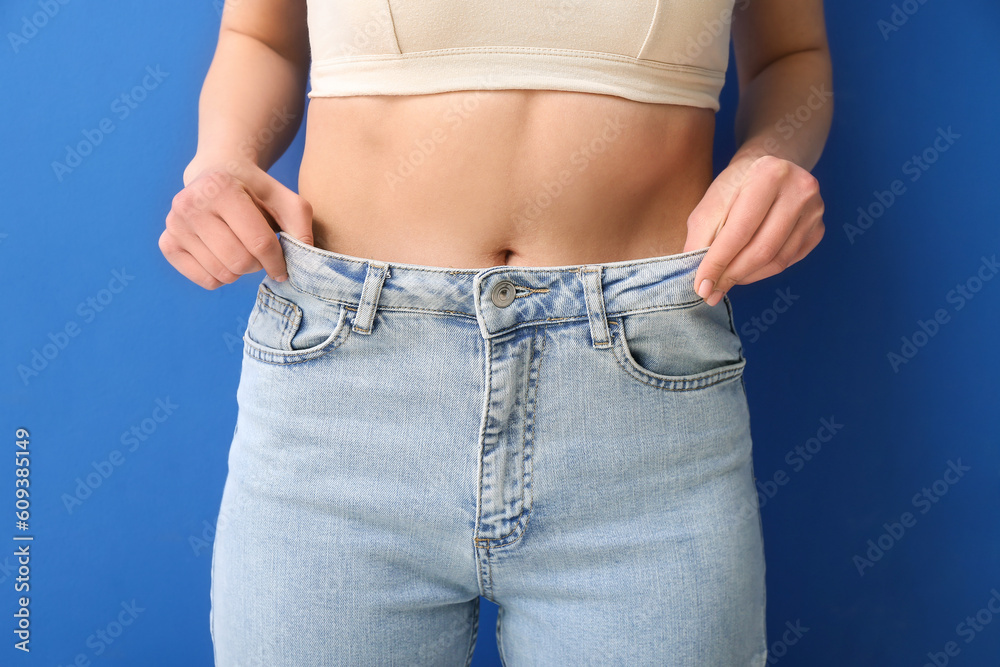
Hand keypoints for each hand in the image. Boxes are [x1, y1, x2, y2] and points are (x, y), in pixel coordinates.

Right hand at [159, 158, 314, 289]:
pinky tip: (224, 255)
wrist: (217, 175)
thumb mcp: (286, 200)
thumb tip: (304, 261)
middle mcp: (189, 204)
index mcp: (220, 188)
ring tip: (242, 249)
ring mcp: (174, 224)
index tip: (284, 268)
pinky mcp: (167, 243)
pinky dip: (222, 276)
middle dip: (258, 265)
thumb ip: (301, 227)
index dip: (278, 262)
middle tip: (260, 253)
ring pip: (222, 274)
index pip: (258, 242)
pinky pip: (205, 280)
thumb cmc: (257, 192)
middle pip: (239, 262)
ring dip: (240, 271)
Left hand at [683, 154, 824, 305]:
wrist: (769, 169)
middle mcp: (800, 189)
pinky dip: (763, 272)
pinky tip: (746, 270)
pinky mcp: (818, 229)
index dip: (718, 262)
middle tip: (711, 292)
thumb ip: (701, 238)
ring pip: (777, 261)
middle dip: (732, 275)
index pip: (740, 230)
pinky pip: (788, 262)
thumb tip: (701, 281)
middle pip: (762, 249)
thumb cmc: (735, 186)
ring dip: (746, 277)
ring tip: (725, 281)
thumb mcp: (711, 203)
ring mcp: (814, 210)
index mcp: (769, 174)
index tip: (701, 286)